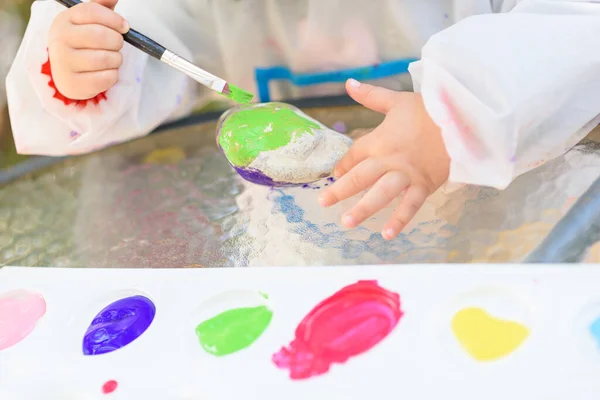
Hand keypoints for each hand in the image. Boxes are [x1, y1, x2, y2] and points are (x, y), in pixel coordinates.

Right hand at [48, 0, 128, 99]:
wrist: (67, 73)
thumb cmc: (83, 42)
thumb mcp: (88, 21)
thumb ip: (101, 7)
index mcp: (64, 20)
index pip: (92, 12)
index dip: (114, 19)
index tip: (124, 27)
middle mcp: (59, 40)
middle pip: (100, 35)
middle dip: (117, 41)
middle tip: (117, 45)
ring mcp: (63, 63)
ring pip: (106, 58)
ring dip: (116, 59)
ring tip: (111, 58)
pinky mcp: (73, 84)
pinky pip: (107, 77)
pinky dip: (113, 75)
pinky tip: (105, 72)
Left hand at [318, 79, 449, 239]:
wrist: (463, 118)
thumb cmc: (429, 108)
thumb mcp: (397, 100)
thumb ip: (371, 96)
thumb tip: (348, 83)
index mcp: (380, 140)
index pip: (355, 155)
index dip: (343, 165)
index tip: (336, 174)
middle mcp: (388, 159)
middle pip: (360, 177)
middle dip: (340, 191)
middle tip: (324, 202)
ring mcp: (406, 174)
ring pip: (380, 194)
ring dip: (363, 209)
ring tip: (347, 223)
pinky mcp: (424, 185)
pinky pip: (409, 205)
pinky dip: (399, 220)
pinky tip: (387, 235)